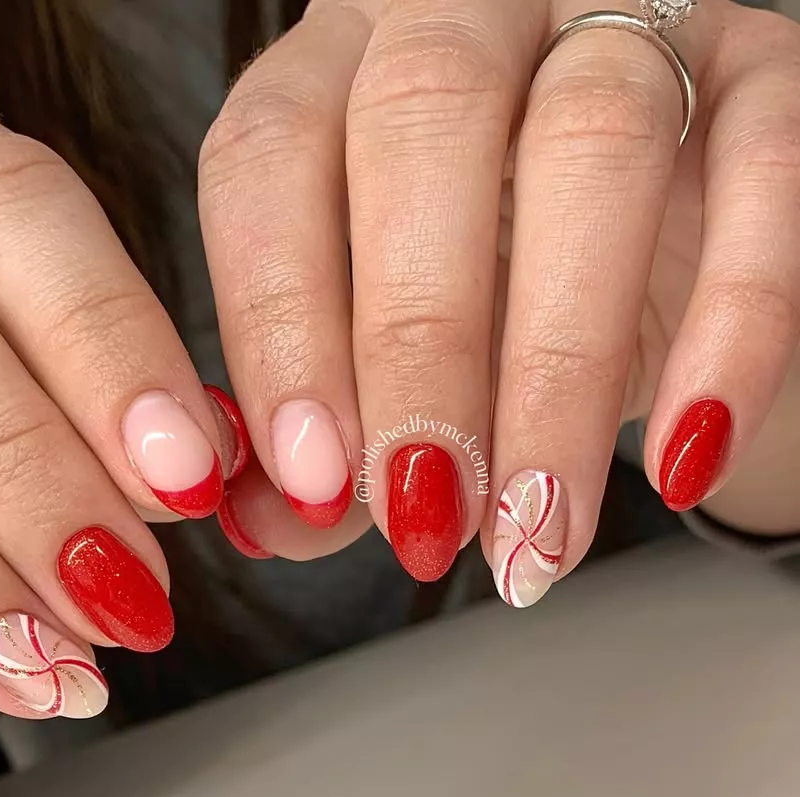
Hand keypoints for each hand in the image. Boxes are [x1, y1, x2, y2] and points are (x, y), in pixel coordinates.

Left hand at [199, 0, 799, 603]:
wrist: (664, 255)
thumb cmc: (492, 307)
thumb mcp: (390, 367)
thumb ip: (325, 437)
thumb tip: (266, 522)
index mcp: (339, 76)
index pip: (269, 158)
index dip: (278, 324)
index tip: (313, 481)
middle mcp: (466, 17)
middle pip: (420, 126)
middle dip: (417, 351)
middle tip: (427, 516)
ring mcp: (623, 21)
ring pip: (594, 142)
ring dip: (559, 369)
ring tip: (537, 526)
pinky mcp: (763, 72)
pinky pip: (767, 173)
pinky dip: (732, 333)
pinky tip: (680, 462)